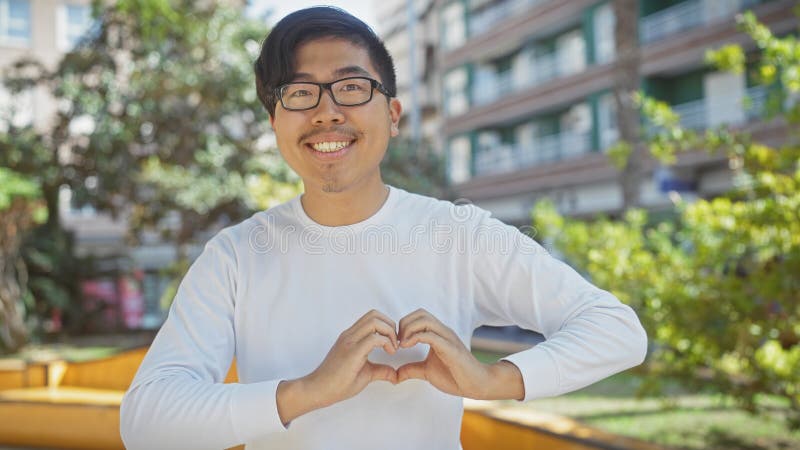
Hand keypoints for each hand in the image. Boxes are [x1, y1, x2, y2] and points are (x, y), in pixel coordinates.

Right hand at [277, 309, 398, 424]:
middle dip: (391, 326)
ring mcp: (349, 341)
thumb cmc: (337, 383)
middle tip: (395, 343)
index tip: (393, 343)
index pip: (372, 317)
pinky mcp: (352, 351)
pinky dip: (386, 342)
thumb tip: (395, 375)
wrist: (318, 390)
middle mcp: (350, 335)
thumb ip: (380, 370)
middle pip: (375, 314)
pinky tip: (389, 353)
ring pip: (374, 321)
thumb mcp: (365, 374)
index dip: (387, 326)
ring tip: (392, 348)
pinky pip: (373, 338)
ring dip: (389, 332)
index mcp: (351, 337)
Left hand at [396, 308, 523, 400]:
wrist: (476, 385)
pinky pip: (430, 335)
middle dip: (404, 324)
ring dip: (408, 329)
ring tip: (403, 344)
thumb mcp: (426, 371)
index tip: (398, 342)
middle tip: (398, 341)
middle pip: (420, 313)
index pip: (419, 316)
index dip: (404, 325)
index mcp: (438, 334)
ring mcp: (447, 338)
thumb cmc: (455, 376)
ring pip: (425, 320)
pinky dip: (415, 338)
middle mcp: (443, 332)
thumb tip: (395, 375)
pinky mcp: (450, 348)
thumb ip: (411, 370)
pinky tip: (408, 347)